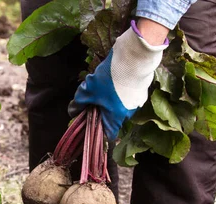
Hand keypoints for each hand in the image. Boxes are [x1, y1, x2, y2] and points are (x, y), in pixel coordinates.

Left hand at [69, 20, 167, 139]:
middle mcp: (129, 113)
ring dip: (110, 98)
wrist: (134, 56)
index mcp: (117, 118)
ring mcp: (138, 100)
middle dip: (101, 110)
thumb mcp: (89, 91)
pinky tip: (113, 77)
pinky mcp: (142, 88)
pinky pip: (127, 93)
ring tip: (101, 84)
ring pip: (119, 104)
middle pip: (112, 118)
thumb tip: (72, 112)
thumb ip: (79, 103)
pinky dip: (119, 89)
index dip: (98, 132)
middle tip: (92, 98)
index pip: (108, 135)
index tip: (90, 124)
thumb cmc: (111, 79)